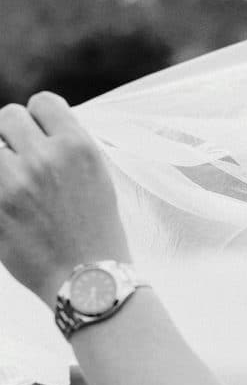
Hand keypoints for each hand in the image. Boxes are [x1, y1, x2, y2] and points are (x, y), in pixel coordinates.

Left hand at [0, 92, 129, 305]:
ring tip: (14, 181)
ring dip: (1, 159)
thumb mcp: (99, 182)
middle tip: (24, 162)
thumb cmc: (98, 235)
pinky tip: (11, 201)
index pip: (43, 103)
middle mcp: (46, 157)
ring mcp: (15, 180)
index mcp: (79, 148)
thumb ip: (68, 152)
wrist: (90, 282)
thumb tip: (38, 131)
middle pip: (9, 117)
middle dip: (14, 137)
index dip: (41, 119)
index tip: (42, 136)